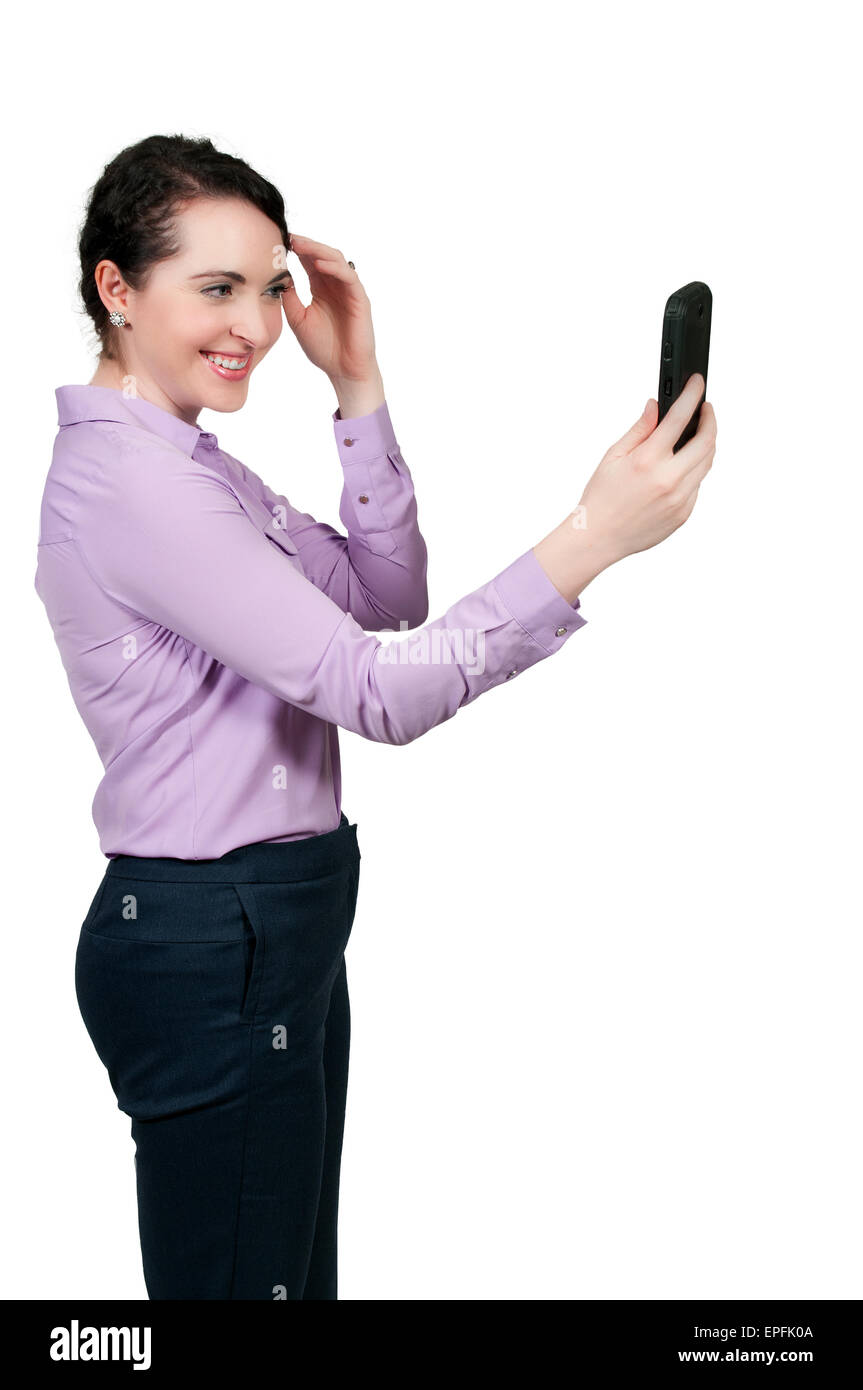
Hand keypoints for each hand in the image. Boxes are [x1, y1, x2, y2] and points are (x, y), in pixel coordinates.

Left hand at [281, 233, 378, 385]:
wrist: (343, 370)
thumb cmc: (323, 348)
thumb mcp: (298, 320)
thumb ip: (289, 298)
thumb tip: (276, 278)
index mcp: (320, 288)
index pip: (309, 261)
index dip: (295, 250)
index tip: (278, 241)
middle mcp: (335, 285)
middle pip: (322, 255)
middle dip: (305, 244)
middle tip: (288, 237)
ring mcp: (349, 290)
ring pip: (336, 260)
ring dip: (318, 250)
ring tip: (301, 245)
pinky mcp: (360, 299)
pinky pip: (349, 277)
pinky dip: (335, 268)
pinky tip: (319, 264)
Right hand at [577, 373, 716, 564]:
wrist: (599, 538)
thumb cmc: (601, 497)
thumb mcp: (613, 456)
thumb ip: (640, 429)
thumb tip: (656, 406)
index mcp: (647, 460)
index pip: (679, 418)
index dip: (692, 395)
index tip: (698, 383)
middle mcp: (668, 479)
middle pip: (707, 441)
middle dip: (710, 420)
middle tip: (706, 409)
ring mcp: (679, 499)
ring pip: (707, 463)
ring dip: (706, 444)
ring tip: (696, 435)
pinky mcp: (684, 513)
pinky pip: (698, 485)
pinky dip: (694, 470)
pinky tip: (680, 467)